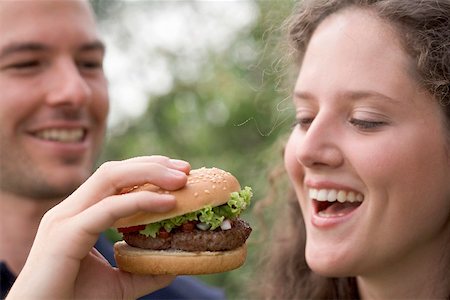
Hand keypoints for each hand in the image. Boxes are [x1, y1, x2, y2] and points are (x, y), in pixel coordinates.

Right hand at [7, 156, 189, 299]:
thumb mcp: (119, 284)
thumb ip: (144, 270)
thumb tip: (174, 264)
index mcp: (79, 215)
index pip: (114, 178)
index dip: (147, 170)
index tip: (179, 173)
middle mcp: (70, 210)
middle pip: (115, 171)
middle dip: (153, 165)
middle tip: (186, 169)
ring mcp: (65, 218)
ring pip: (110, 178)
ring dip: (149, 173)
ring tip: (181, 179)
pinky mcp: (66, 234)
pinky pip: (108, 208)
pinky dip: (140, 201)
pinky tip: (168, 203)